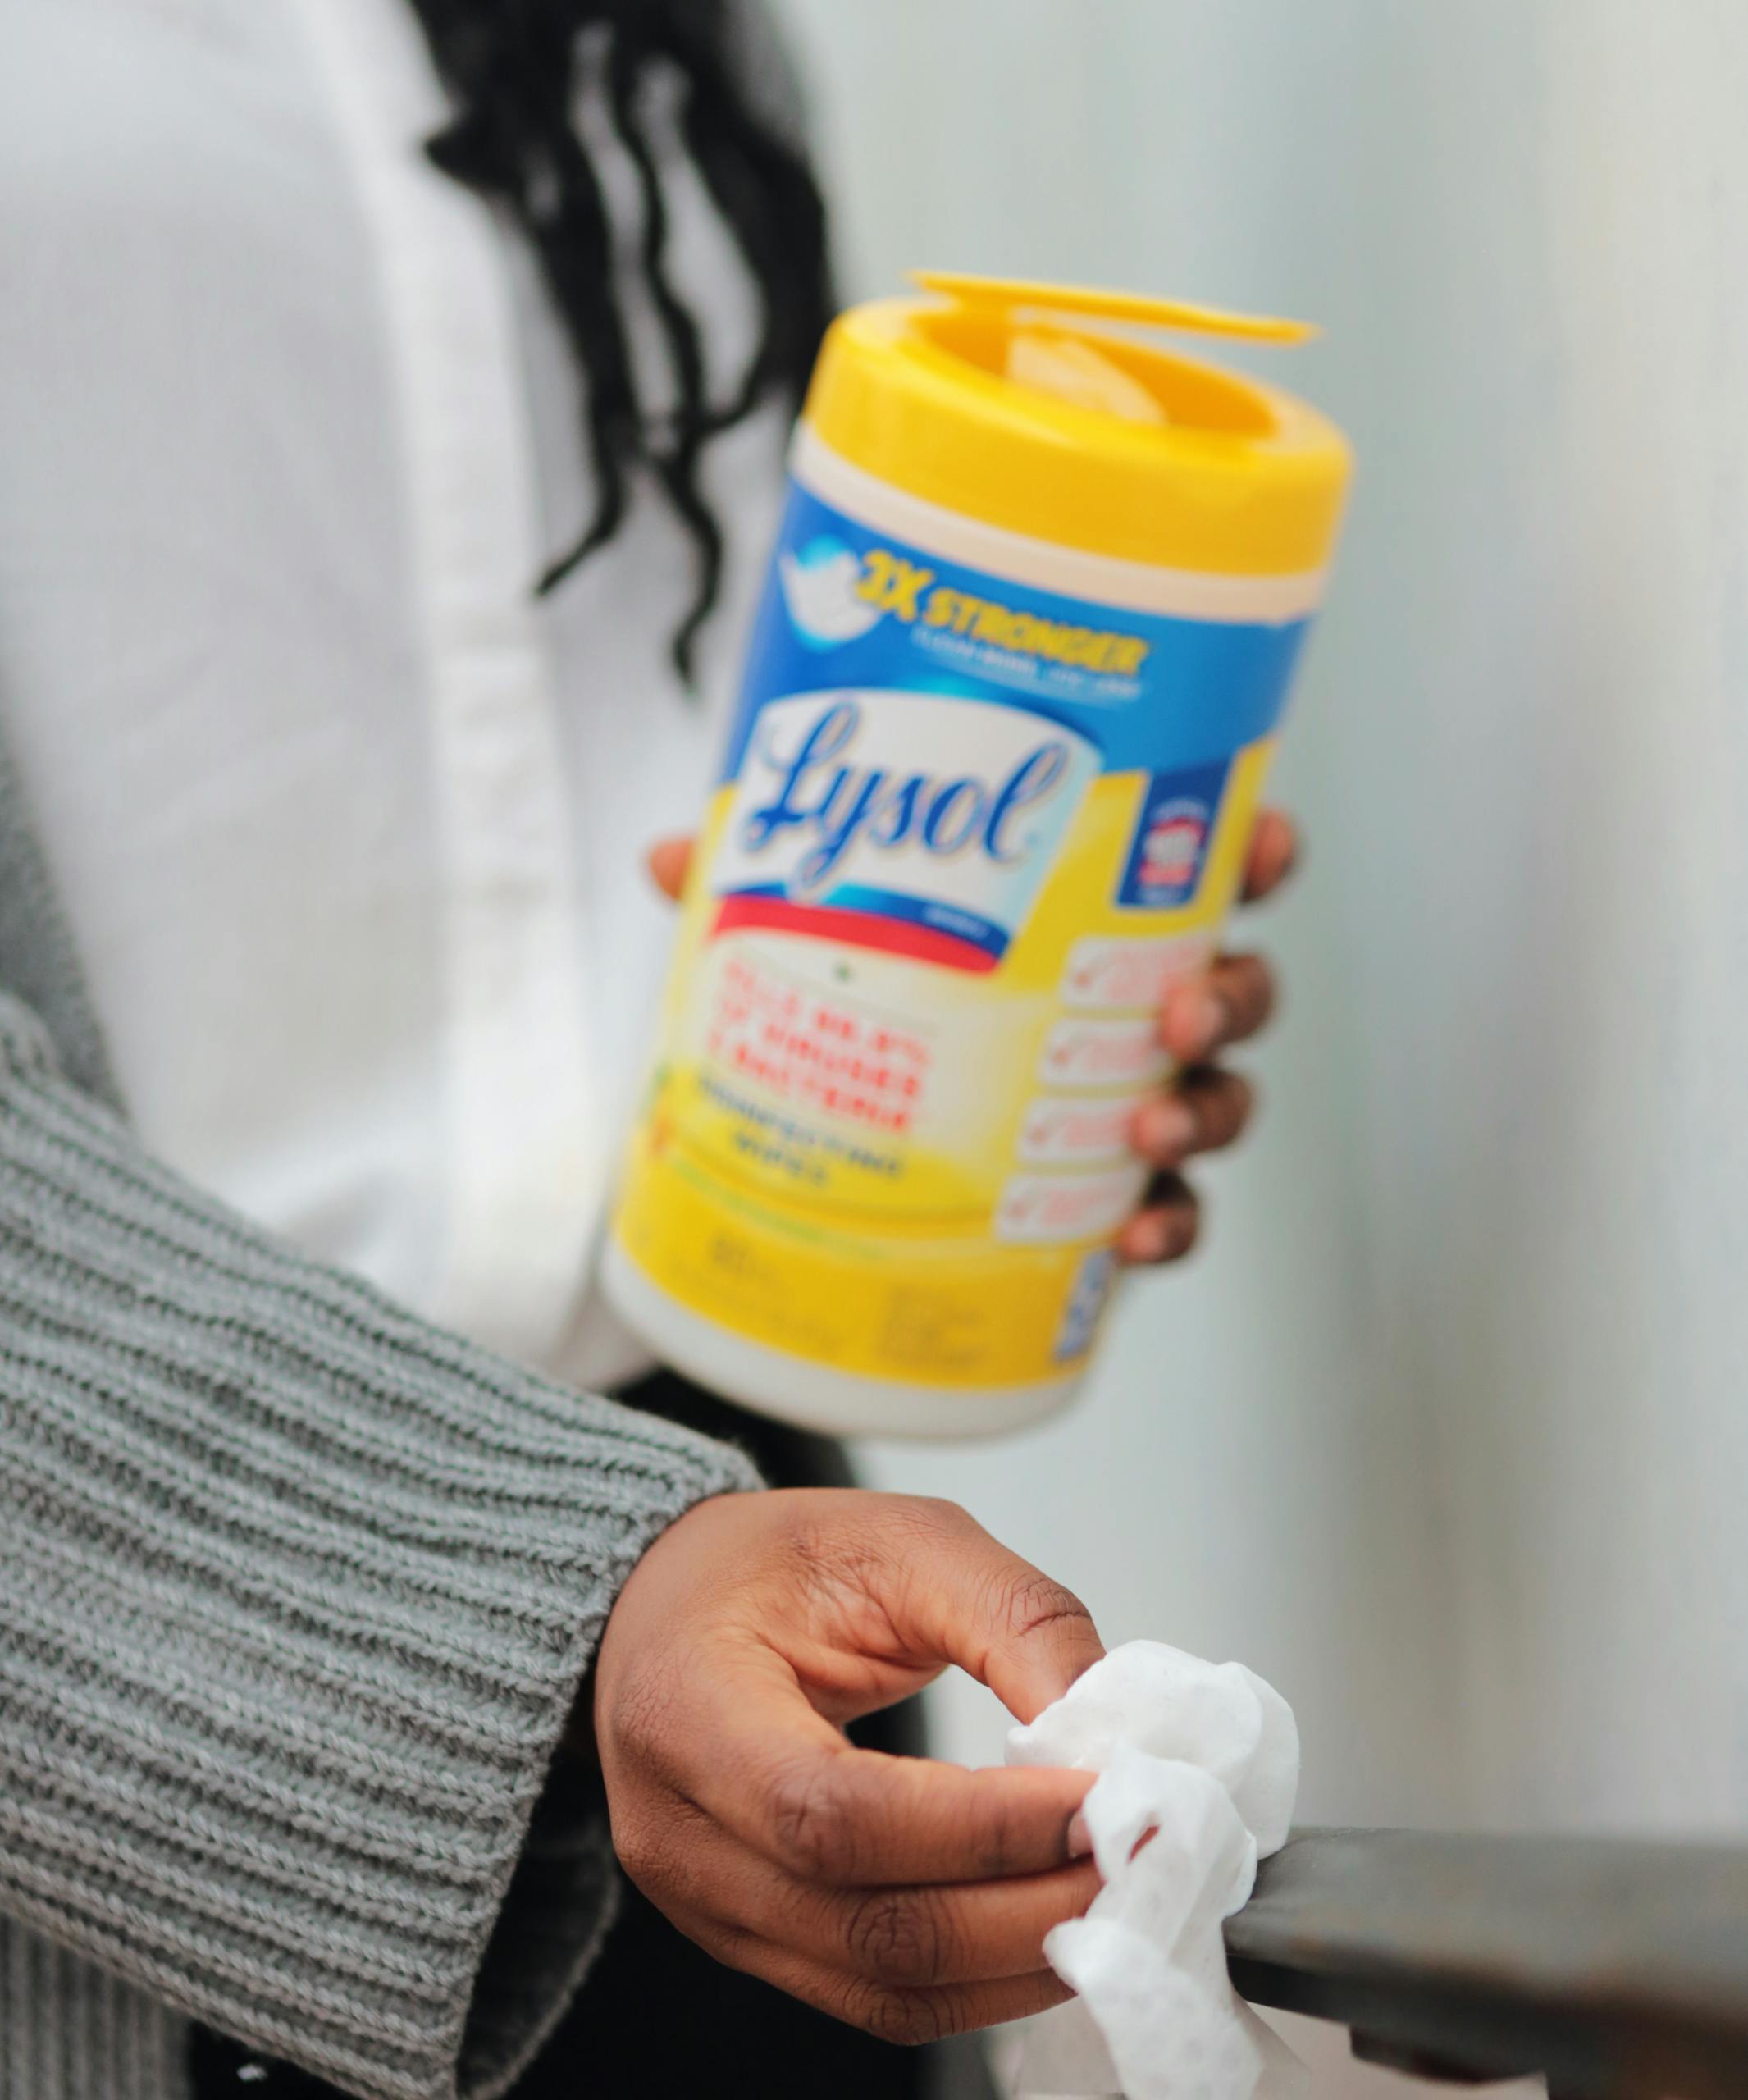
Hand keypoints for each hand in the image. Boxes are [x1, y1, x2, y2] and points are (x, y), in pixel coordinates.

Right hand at [594, 1489, 1104, 2042]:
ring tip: (1115, 1895)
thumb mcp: (900, 1538)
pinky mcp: (753, 1944)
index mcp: (686, 1708)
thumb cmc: (773, 1564)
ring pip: (883, 1986)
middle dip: (1027, 1907)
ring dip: (1021, 1959)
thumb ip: (1012, 1616)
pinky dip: (982, 1978)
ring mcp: (707, 1907)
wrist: (671, 1606)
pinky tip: (1051, 1927)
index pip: (834, 1815)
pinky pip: (879, 1996)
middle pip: (869, 1925)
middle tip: (1137, 1856)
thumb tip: (1107, 1726)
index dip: (981, 1829)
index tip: (1097, 1800)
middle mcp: (677, 1833)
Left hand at [645, 808, 1301, 1270]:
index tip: (1260, 840)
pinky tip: (1133, 1241)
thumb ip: (755, 892)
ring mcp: (1130, 1107)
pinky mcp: (1106, 1202)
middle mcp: (1128, 1009)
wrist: (833, 1171)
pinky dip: (1169, 1228)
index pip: (1196, 872)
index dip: (1251, 851)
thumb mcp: (807, 941)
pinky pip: (1175, 1215)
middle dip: (1229, 994)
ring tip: (1146, 1131)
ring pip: (1220, 1099)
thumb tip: (671, 855)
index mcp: (1089, 921)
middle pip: (1232, 986)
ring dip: (1203, 1111)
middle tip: (1178, 1012)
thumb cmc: (862, 1011)